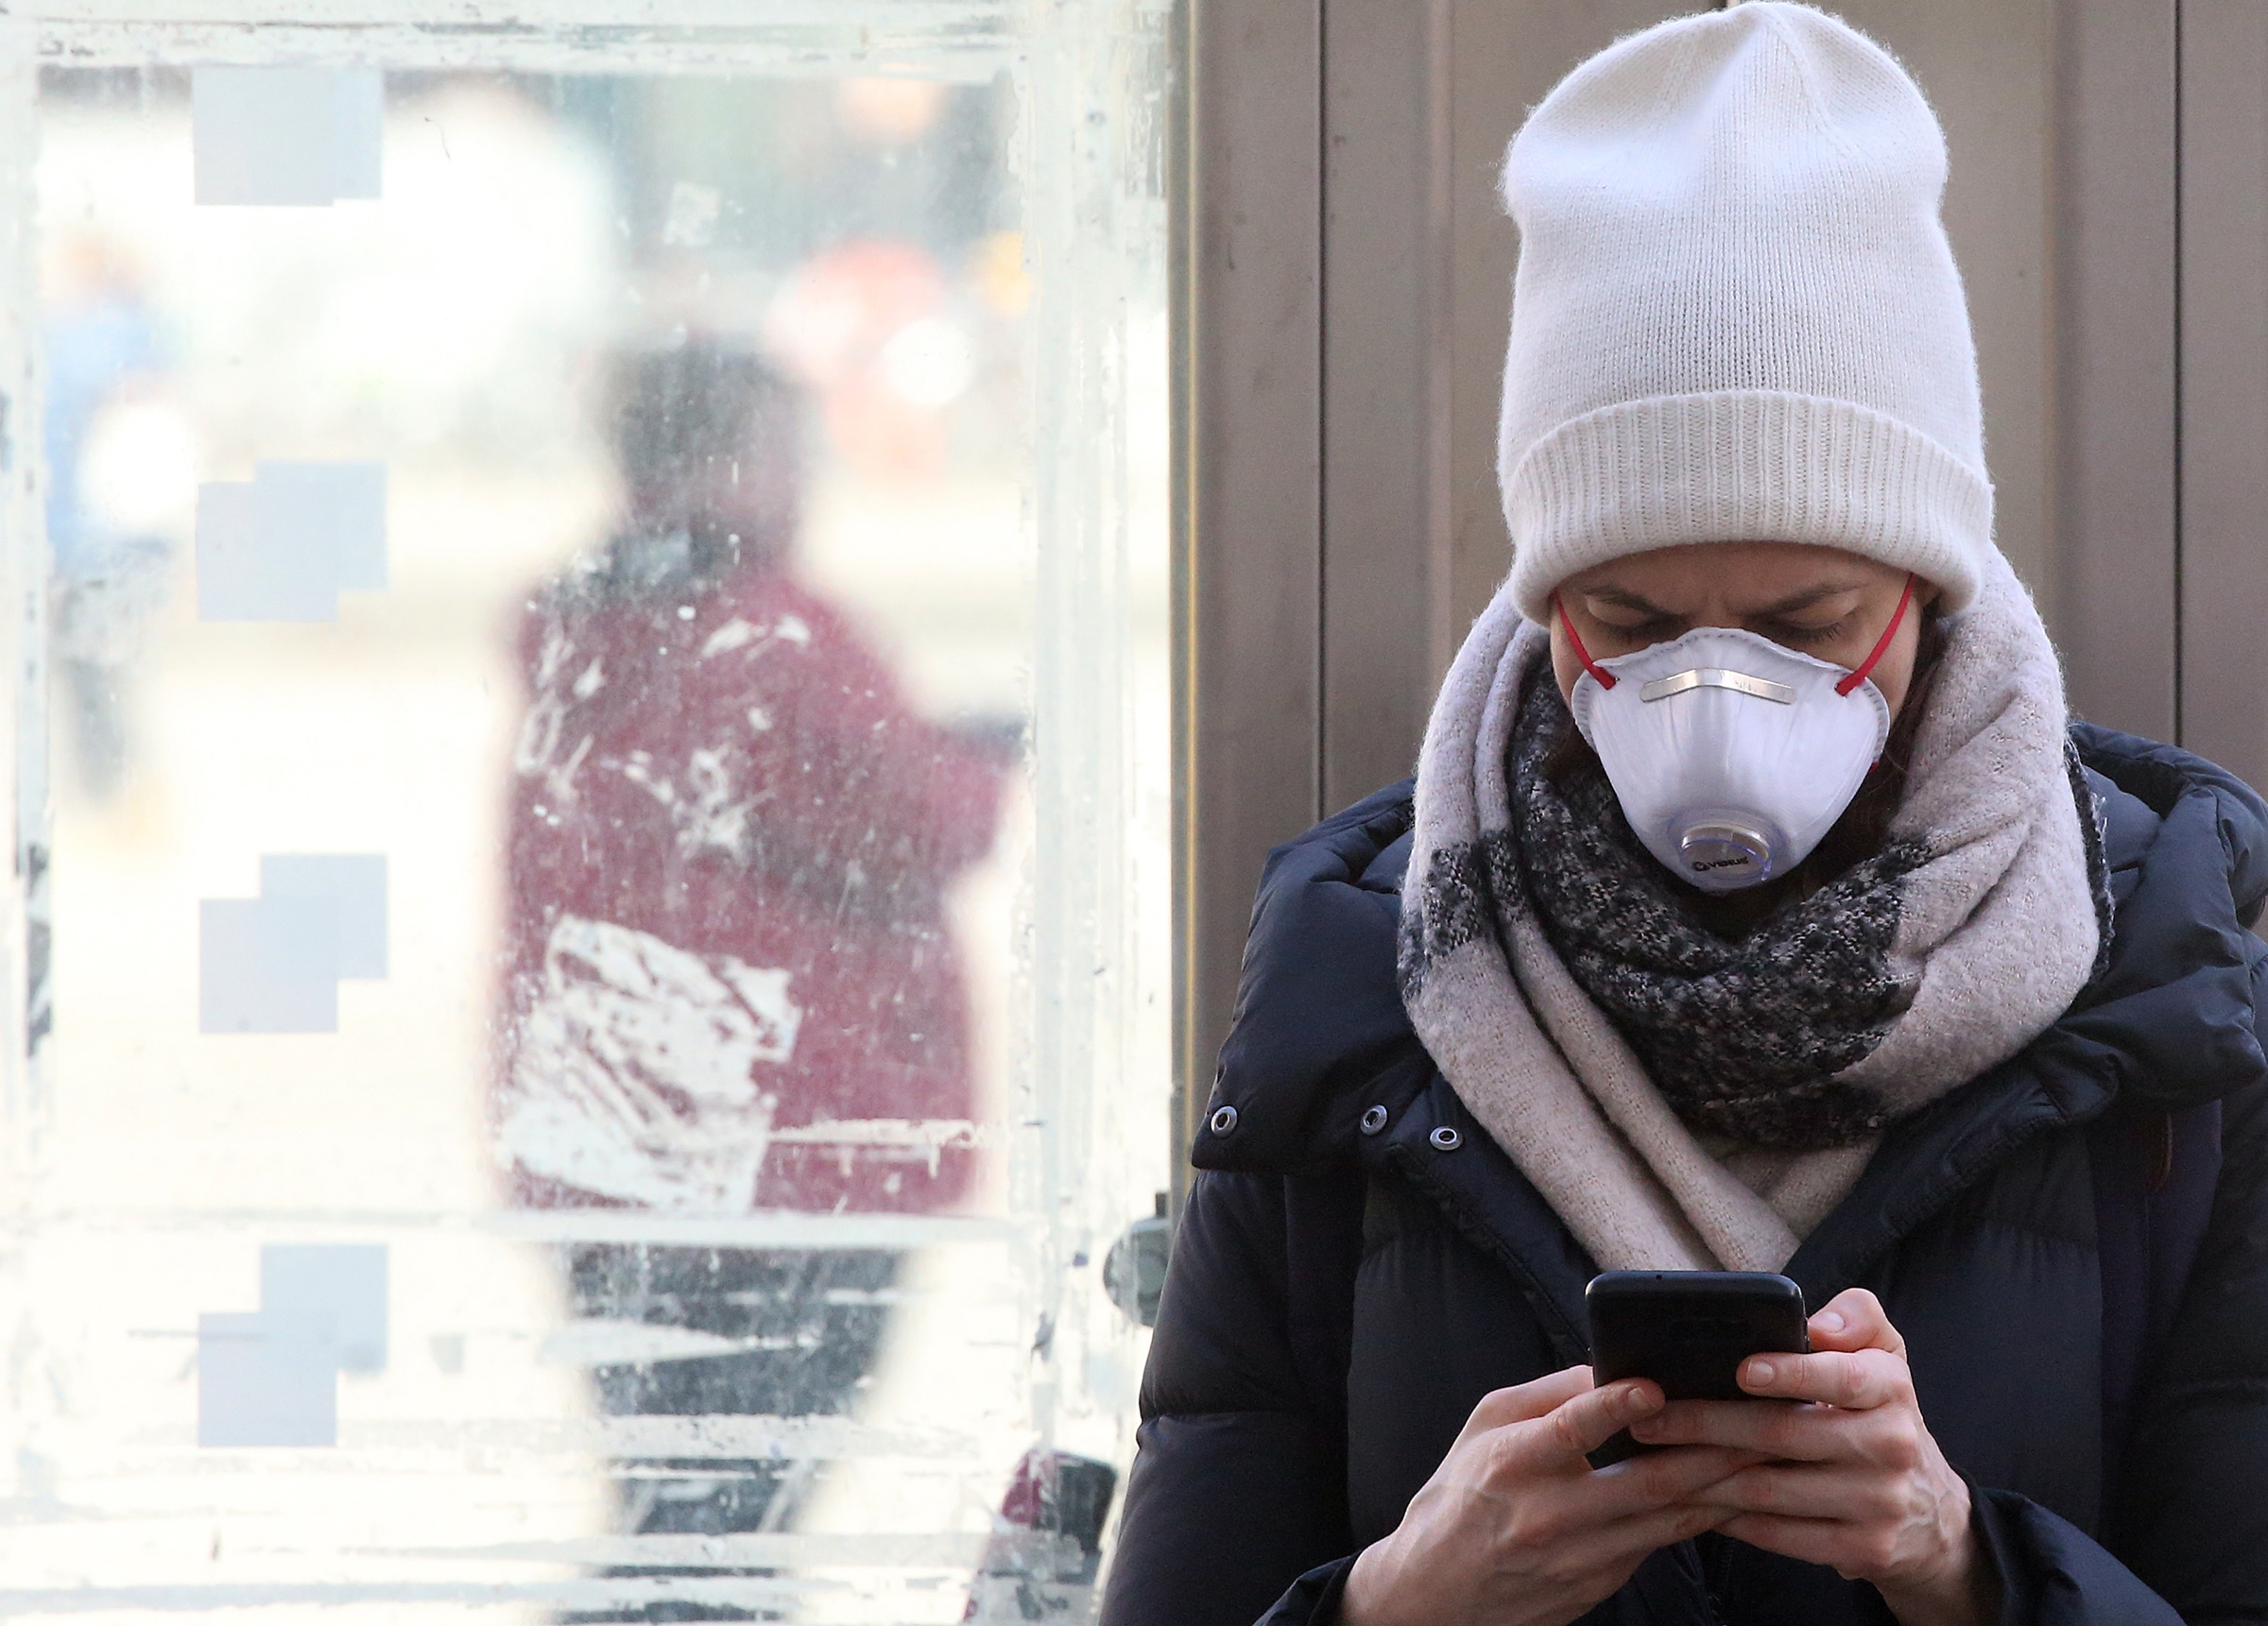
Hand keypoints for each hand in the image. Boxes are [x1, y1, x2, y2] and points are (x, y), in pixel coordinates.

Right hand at [1340, 1364, 1758, 1625]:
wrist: (1436, 1595)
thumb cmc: (1461, 1496)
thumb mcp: (1484, 1427)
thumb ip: (1547, 1394)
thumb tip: (1608, 1364)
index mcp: (1513, 1463)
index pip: (1569, 1429)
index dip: (1613, 1406)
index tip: (1654, 1385)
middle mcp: (1549, 1513)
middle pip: (1645, 1481)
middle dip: (1710, 1449)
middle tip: (1756, 1420)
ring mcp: (1580, 1556)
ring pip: (1668, 1519)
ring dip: (1722, 1487)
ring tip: (1766, 1455)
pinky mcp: (1601, 1583)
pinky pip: (1660, 1543)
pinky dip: (1699, 1517)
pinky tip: (1732, 1493)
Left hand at [1628, 1288, 1998, 1625]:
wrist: (1929, 1513)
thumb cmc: (1879, 1415)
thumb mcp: (1883, 1357)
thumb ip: (1857, 1318)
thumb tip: (1817, 1326)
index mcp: (1891, 1387)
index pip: (1843, 1376)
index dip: (1791, 1373)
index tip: (1741, 1367)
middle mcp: (1891, 1445)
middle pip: (1785, 1433)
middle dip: (1708, 1424)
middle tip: (1651, 1417)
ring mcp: (1878, 1503)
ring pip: (1772, 1490)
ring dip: (1705, 1476)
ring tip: (1656, 1458)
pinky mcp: (1863, 1550)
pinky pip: (1780, 1536)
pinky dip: (1731, 1519)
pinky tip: (1696, 1501)